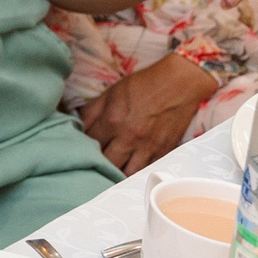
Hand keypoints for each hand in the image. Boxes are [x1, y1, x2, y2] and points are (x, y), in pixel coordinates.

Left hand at [80, 54, 216, 175]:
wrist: (179, 83)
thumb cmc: (144, 84)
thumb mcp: (111, 92)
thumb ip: (91, 111)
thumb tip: (77, 126)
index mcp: (112, 120)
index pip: (89, 143)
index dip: (83, 146)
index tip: (82, 147)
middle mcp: (129, 137)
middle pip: (107, 163)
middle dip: (99, 164)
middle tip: (96, 162)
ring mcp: (147, 147)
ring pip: (127, 175)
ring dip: (118, 174)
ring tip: (113, 171)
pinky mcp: (163, 152)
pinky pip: (147, 171)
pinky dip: (138, 174)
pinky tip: (132, 170)